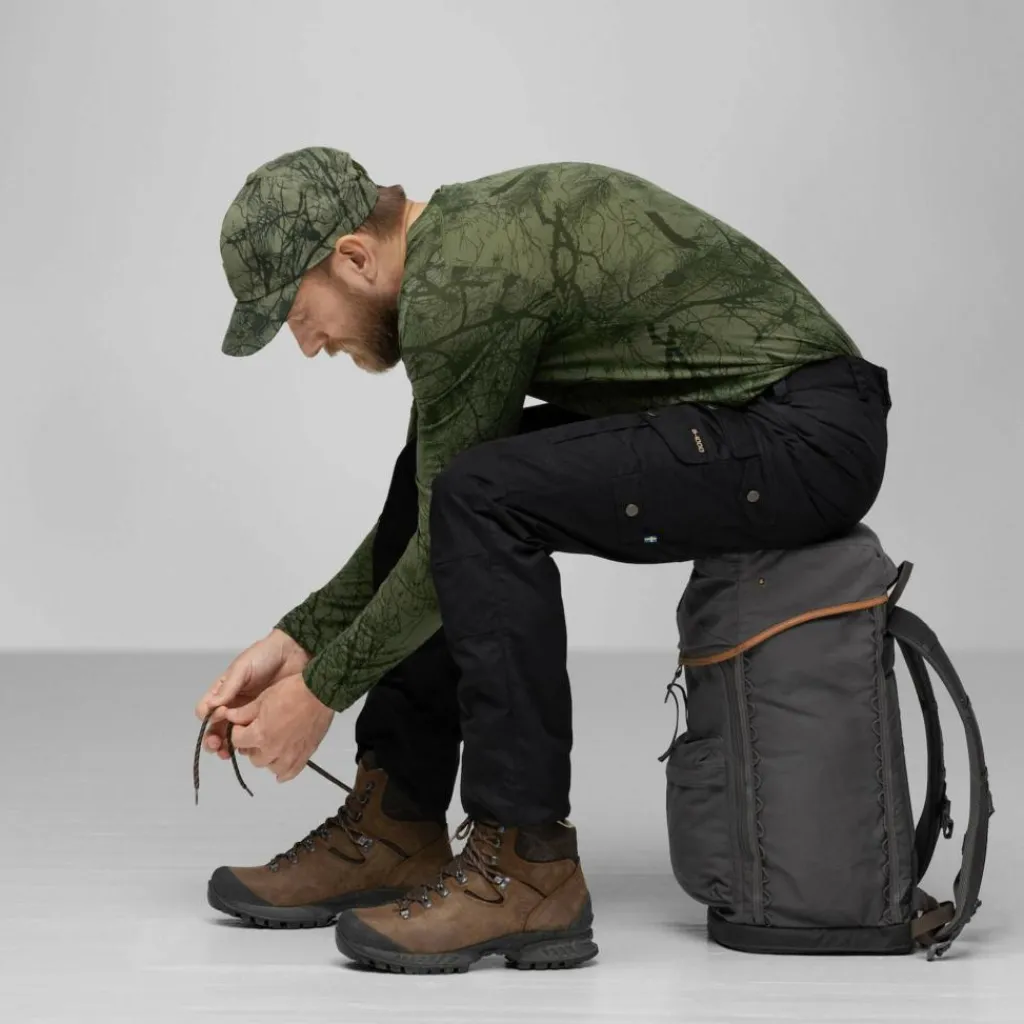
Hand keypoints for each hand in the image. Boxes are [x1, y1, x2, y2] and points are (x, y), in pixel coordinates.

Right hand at [195, 630, 310, 759]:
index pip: (206, 710)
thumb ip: (228, 687)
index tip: (219, 718)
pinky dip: (248, 744)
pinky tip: (251, 748)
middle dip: (214, 739)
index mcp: (224, 691)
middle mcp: (234, 705)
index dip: (208, 718)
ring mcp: (250, 713)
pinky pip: (253, 735)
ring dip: (228, 746)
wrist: (295, 653)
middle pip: (216, 728)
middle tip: (218, 746)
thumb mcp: (242, 668)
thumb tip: (211, 707)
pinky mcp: (266, 719)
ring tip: (230, 752)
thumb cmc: (265, 656)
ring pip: (233, 735)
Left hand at [225, 673, 334, 782]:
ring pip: (270, 767)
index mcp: (260, 734)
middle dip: (251, 746)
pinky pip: (290, 773)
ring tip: (271, 746)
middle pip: (253, 757)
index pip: (237, 741)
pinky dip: (284, 773)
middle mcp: (273, 750)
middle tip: (257, 733)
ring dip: (268, 758)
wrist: (320, 692)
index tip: (241, 724)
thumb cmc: (290, 691)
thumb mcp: (263, 698)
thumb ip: (244, 712)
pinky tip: (281, 770)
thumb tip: (228, 717)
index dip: (236, 731)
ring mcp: (290, 755)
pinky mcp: (305, 756)